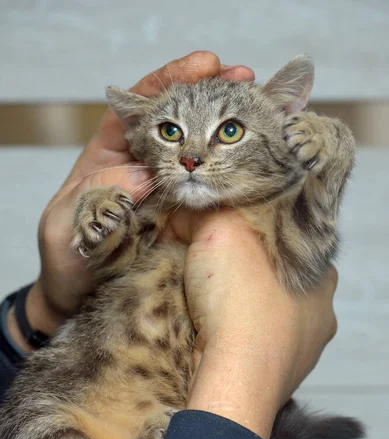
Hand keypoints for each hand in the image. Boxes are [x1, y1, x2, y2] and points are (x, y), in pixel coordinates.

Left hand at [19, 52, 253, 346]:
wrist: (78, 296)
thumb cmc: (65, 256)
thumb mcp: (69, 219)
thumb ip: (99, 191)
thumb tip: (145, 174)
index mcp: (111, 153)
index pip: (141, 105)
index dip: (172, 81)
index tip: (205, 66)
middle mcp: (145, 168)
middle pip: (181, 121)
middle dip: (212, 96)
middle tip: (245, 82)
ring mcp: (167, 194)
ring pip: (201, 155)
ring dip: (230, 133)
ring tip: (262, 114)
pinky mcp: (183, 222)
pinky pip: (209, 196)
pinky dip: (233, 178)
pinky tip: (256, 167)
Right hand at [165, 208, 337, 438]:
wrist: (237, 374)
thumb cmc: (241, 297)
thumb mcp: (218, 225)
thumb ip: (204, 212)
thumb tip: (184, 217)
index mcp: (318, 270)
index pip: (283, 241)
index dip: (247, 234)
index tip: (216, 238)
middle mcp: (319, 310)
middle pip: (273, 279)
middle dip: (242, 273)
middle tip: (205, 271)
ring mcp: (303, 349)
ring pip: (263, 317)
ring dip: (237, 309)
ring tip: (202, 306)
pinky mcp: (280, 379)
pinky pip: (252, 348)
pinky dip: (233, 340)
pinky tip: (209, 335)